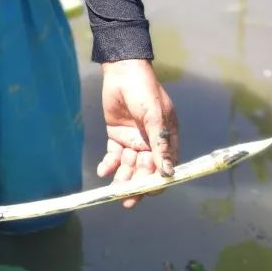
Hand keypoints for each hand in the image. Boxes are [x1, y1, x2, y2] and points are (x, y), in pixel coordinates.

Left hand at [97, 58, 178, 208]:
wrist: (122, 71)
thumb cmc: (144, 90)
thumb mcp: (155, 116)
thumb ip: (160, 143)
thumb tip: (168, 173)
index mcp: (166, 140)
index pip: (164, 168)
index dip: (157, 182)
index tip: (147, 192)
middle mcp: (150, 143)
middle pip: (145, 171)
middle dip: (137, 185)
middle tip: (126, 199)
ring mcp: (133, 140)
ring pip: (129, 166)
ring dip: (122, 178)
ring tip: (114, 189)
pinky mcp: (117, 135)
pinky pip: (114, 155)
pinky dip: (109, 164)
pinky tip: (103, 171)